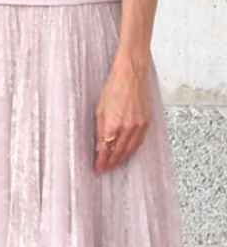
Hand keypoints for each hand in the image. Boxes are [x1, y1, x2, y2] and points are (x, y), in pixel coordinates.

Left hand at [95, 49, 152, 173]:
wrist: (131, 76)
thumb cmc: (114, 88)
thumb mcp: (99, 110)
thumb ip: (99, 129)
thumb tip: (99, 145)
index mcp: (113, 124)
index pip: (106, 150)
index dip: (102, 161)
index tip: (99, 168)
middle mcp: (127, 128)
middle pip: (119, 152)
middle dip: (112, 163)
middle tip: (106, 170)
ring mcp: (139, 126)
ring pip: (131, 149)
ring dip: (123, 158)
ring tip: (116, 165)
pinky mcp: (147, 123)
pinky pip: (140, 141)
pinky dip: (133, 149)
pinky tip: (128, 153)